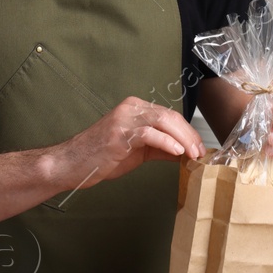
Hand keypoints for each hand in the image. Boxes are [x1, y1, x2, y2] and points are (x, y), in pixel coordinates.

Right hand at [58, 97, 204, 187]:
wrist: (72, 164)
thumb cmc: (101, 157)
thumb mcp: (137, 151)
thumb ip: (160, 148)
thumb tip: (185, 153)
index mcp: (135, 108)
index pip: (169, 115)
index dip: (188, 132)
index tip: (199, 148)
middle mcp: (131, 108)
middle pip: (170, 116)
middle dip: (189, 135)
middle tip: (200, 152)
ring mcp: (124, 119)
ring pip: (163, 121)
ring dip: (183, 139)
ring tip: (193, 154)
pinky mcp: (119, 133)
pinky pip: (149, 134)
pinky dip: (166, 142)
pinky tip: (177, 152)